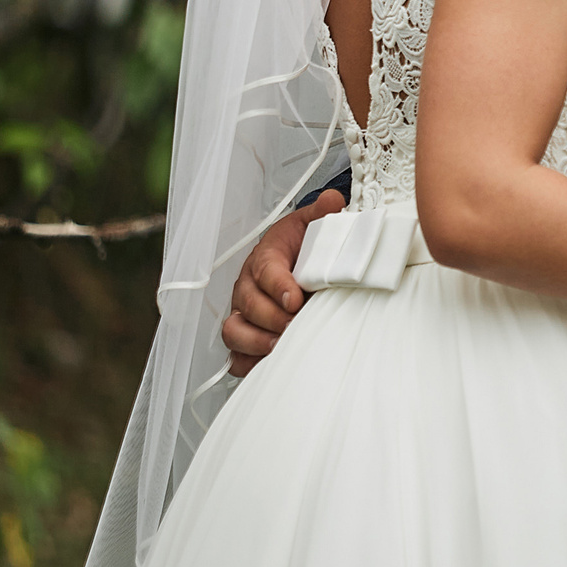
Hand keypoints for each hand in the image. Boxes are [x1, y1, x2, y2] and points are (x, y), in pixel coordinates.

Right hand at [221, 188, 343, 376]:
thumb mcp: (313, 224)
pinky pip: (234, 355)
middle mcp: (247, 285)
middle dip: (273, 318)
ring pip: (233, 331)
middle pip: (248, 305)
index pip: (265, 271)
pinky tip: (271, 364)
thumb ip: (323, 213)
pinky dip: (249, 363)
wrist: (295, 258)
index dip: (278, 287)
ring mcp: (242, 312)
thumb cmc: (302, 245)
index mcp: (265, 257)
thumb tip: (332, 201)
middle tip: (297, 325)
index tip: (296, 299)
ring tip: (284, 346)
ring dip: (258, 342)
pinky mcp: (244, 335)